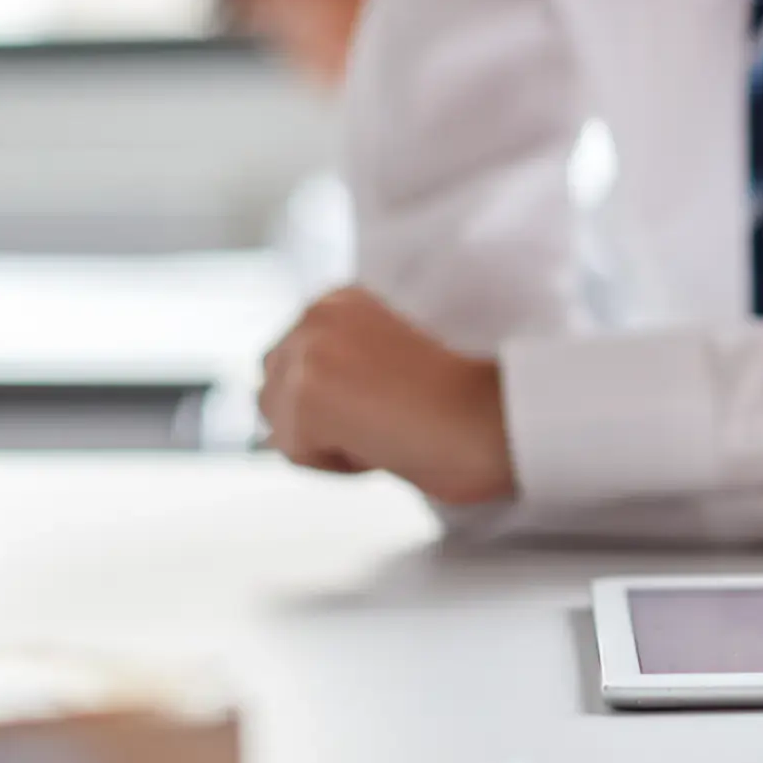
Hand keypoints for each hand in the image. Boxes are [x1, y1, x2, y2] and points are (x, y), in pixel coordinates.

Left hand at [258, 287, 515, 506]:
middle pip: (271, 389)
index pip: (291, 359)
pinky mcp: (305, 398)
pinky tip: (381, 444)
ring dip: (324, 442)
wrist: (491, 414)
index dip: (330, 397)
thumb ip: (344, 365)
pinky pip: (297, 455)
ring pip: (279, 425)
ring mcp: (307, 354)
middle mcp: (317, 314)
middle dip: (313, 418)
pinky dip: (336, 464)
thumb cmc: (464, 397)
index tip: (381, 404)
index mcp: (342, 297)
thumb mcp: (390, 355)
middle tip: (381, 423)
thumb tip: (291, 414)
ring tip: (384, 431)